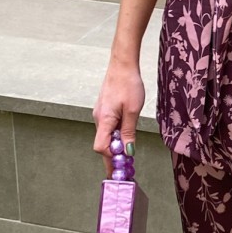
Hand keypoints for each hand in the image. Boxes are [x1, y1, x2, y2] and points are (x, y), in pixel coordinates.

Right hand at [92, 59, 145, 175]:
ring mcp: (100, 114)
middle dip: (114, 156)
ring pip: (106, 136)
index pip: (101, 148)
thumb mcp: (132, 111)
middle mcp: (98, 119)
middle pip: (103, 144)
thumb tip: (127, 152)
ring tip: (129, 151)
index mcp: (104, 120)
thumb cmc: (128, 85)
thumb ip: (129, 132)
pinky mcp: (104, 110)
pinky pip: (108, 128)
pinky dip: (115, 135)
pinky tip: (126, 134)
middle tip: (126, 167)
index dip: (112, 158)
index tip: (124, 165)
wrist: (122, 65)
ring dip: (116, 145)